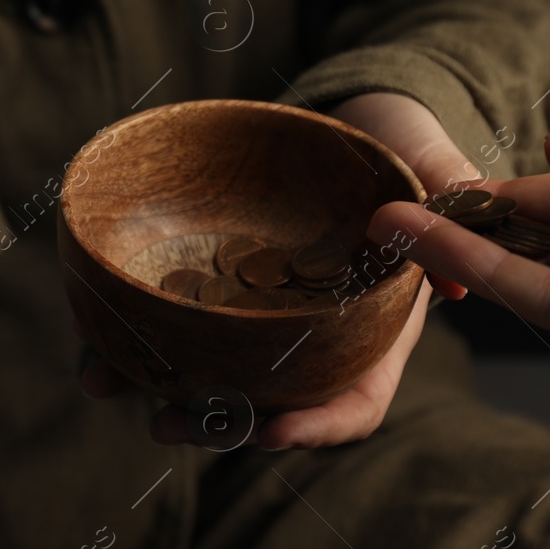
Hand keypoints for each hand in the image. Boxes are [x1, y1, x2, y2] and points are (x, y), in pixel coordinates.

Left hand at [83, 92, 481, 448]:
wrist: (356, 115)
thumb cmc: (402, 145)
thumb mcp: (432, 164)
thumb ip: (448, 205)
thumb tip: (458, 282)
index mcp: (373, 324)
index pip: (354, 399)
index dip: (318, 425)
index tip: (274, 433)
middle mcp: (312, 333)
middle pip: (267, 402)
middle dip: (215, 424)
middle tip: (165, 426)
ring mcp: (261, 311)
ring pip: (209, 368)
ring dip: (153, 384)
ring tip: (100, 380)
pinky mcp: (220, 281)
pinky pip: (178, 317)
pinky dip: (135, 329)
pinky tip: (92, 328)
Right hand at [368, 99, 549, 385]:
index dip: (518, 184)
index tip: (457, 178)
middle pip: (544, 232)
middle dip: (475, 219)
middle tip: (402, 201)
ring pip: (531, 269)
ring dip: (458, 249)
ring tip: (388, 223)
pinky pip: (548, 298)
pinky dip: (488, 272)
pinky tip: (434, 244)